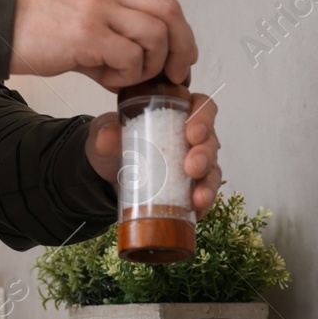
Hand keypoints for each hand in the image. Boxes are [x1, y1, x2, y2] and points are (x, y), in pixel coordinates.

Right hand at [11, 0, 197, 89]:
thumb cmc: (33, 27)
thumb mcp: (79, 14)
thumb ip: (112, 30)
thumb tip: (140, 60)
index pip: (163, 1)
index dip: (181, 32)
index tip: (180, 57)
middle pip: (169, 13)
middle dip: (180, 49)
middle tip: (172, 74)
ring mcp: (97, 11)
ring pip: (154, 36)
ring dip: (149, 65)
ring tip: (126, 77)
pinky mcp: (86, 35)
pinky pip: (129, 58)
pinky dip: (127, 76)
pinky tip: (106, 79)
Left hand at [84, 91, 221, 214]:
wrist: (106, 176)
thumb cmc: (114, 145)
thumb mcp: (105, 134)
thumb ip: (105, 133)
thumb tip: (108, 137)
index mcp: (176, 114)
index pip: (201, 106)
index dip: (203, 117)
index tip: (192, 133)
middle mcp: (191, 137)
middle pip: (210, 140)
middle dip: (205, 154)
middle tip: (192, 167)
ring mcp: (194, 163)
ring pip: (212, 169)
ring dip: (208, 183)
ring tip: (198, 198)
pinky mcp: (190, 187)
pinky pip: (204, 193)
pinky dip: (203, 202)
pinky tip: (197, 211)